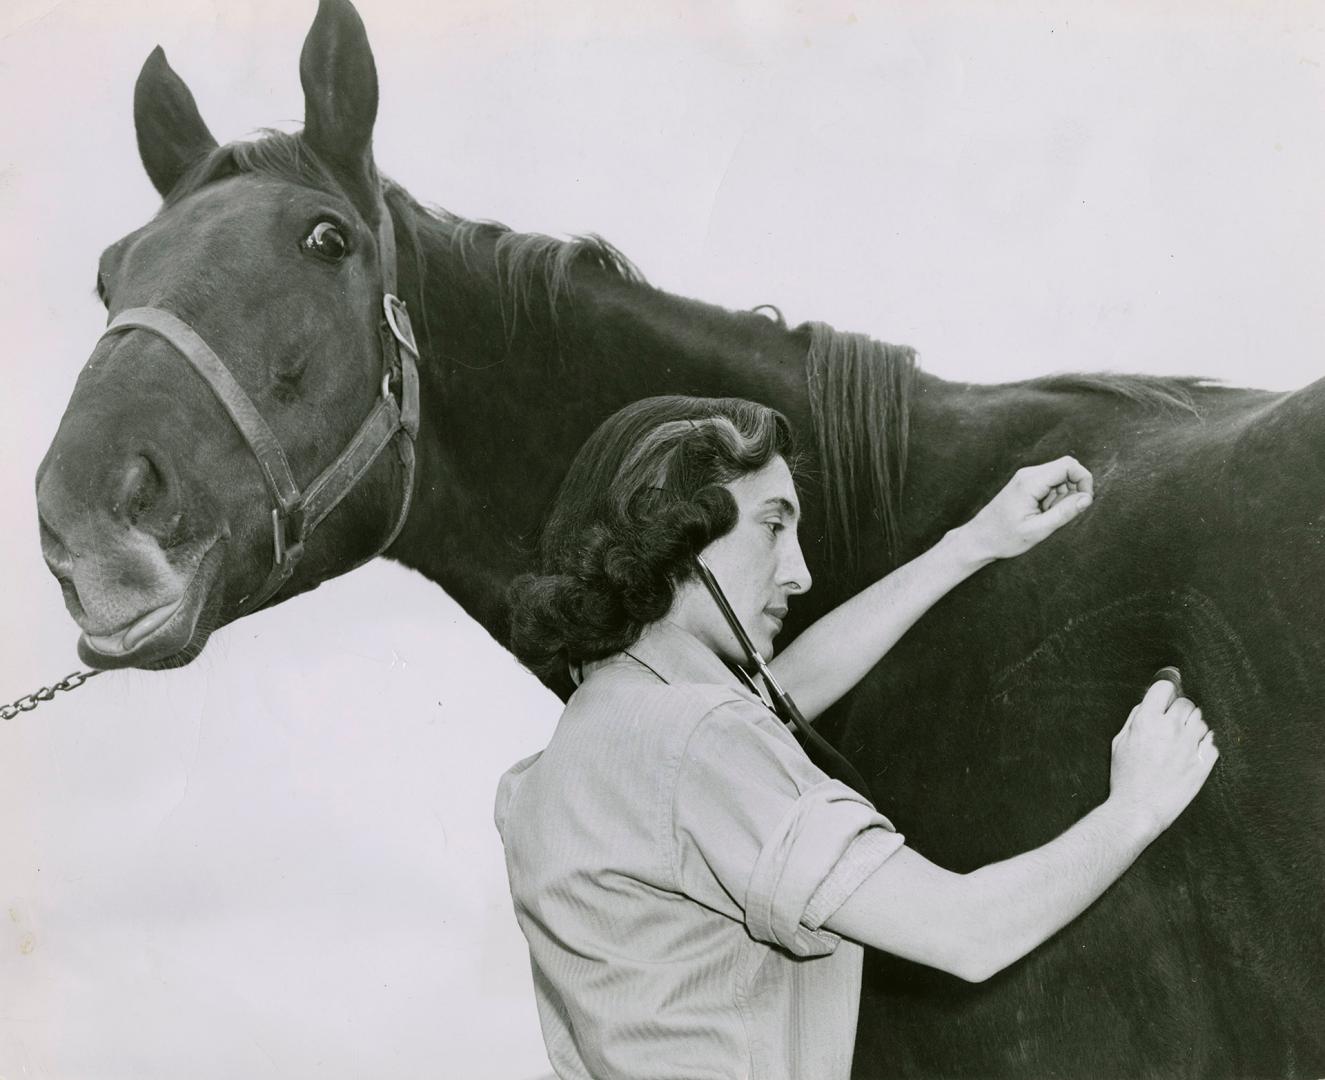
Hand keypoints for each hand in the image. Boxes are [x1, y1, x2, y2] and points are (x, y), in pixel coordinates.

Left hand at [959, 457, 1092, 560]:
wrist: (979, 539)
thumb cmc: (1004, 538)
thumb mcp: (1038, 530)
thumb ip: (1064, 513)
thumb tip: (1087, 498)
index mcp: (1030, 482)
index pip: (1069, 465)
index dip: (1084, 480)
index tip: (1084, 502)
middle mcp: (1028, 474)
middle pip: (1066, 469)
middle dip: (1074, 490)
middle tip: (1062, 513)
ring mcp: (1026, 478)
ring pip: (1059, 478)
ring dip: (1064, 496)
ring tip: (1047, 516)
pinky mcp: (1026, 485)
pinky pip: (1050, 484)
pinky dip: (1054, 498)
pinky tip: (1041, 514)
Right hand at [1108, 677, 1218, 838]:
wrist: (1139, 809)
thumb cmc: (1125, 778)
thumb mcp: (1119, 743)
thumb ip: (1135, 719)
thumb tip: (1148, 704)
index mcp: (1147, 721)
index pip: (1165, 688)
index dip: (1165, 691)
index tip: (1166, 696)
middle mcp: (1171, 729)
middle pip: (1186, 702)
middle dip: (1180, 709)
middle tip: (1174, 721)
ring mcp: (1190, 746)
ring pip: (1202, 721)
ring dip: (1194, 725)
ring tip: (1183, 738)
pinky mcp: (1203, 763)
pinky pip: (1212, 742)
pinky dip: (1205, 743)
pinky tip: (1194, 750)